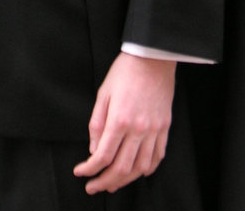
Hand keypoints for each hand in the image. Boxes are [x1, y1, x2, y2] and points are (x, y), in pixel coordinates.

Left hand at [73, 53, 174, 193]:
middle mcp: (138, 130)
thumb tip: (94, 149)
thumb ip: (97, 123)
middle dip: (104, 182)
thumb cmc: (125, 72)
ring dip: (125, 181)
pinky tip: (137, 172)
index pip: (102, 156)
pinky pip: (157, 157)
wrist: (152, 58)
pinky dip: (147, 170)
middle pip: (121, 168)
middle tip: (93, 187)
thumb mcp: (103, 93)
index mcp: (120, 120)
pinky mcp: (164, 128)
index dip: (89, 169)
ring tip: (112, 184)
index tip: (80, 173)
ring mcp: (154, 130)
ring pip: (140, 168)